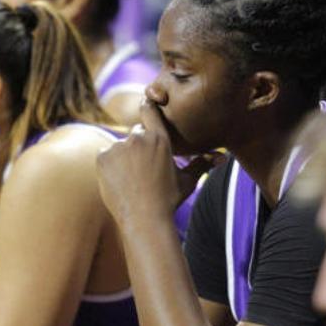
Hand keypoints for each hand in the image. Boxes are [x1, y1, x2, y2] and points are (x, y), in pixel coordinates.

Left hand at [97, 101, 220, 225]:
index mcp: (160, 138)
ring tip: (132, 180)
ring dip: (124, 157)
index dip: (147, 107)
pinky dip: (110, 166)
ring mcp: (118, 146)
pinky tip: (119, 182)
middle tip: (143, 168)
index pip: (149, 109)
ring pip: (120, 146)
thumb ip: (202, 164)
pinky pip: (105, 156)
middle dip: (138, 146)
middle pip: (136, 133)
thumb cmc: (169, 200)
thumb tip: (223, 158)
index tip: (146, 106)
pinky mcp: (103, 157)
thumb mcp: (187, 181)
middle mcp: (138, 138)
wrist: (144, 219)